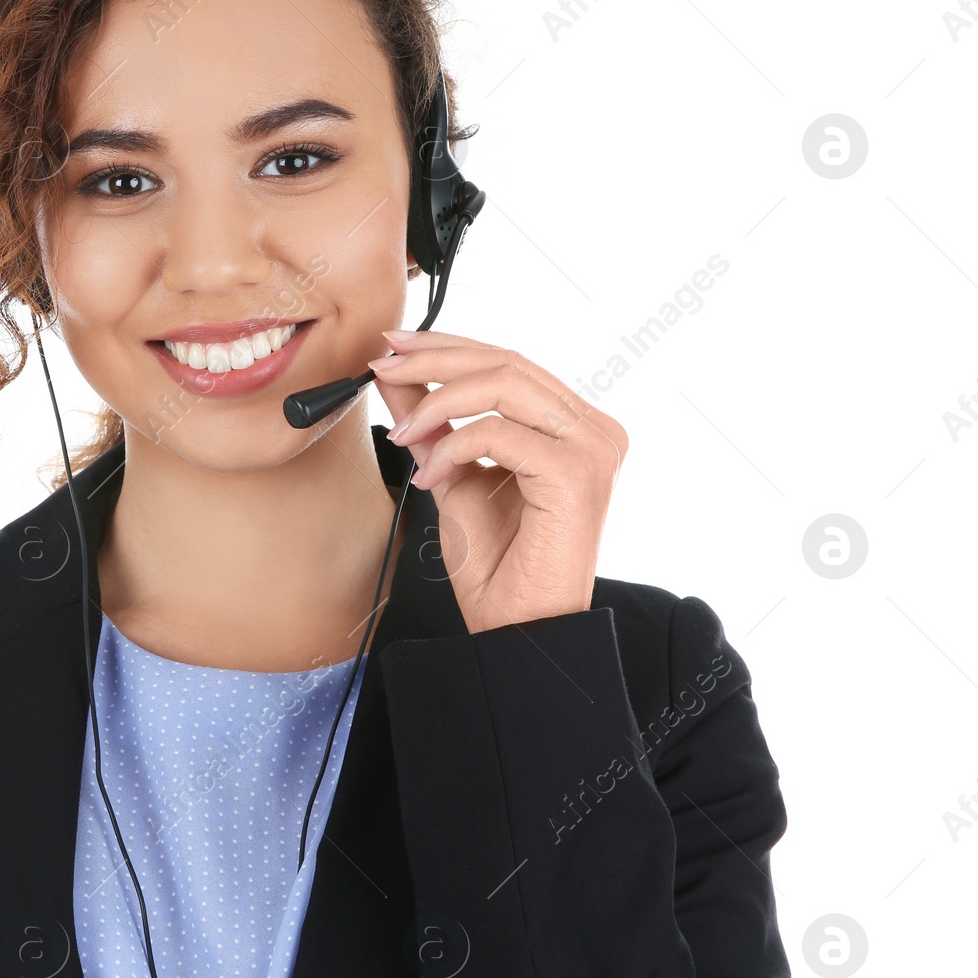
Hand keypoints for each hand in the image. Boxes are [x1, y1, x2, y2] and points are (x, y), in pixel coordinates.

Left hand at [368, 329, 628, 634]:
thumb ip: (431, 423)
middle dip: (434, 359)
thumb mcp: (452, 474)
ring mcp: (593, 449)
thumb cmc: (497, 566)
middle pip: (507, 362)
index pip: (510, 362)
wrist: (519, 630)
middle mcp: (594, 430)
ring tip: (403, 432)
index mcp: (574, 426)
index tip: (395, 346)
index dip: (449, 346)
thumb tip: (394, 376)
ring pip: (504, 385)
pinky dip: (453, 447)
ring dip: (437, 400)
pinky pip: (500, 434)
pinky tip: (431, 477)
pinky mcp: (577, 474)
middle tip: (383, 368)